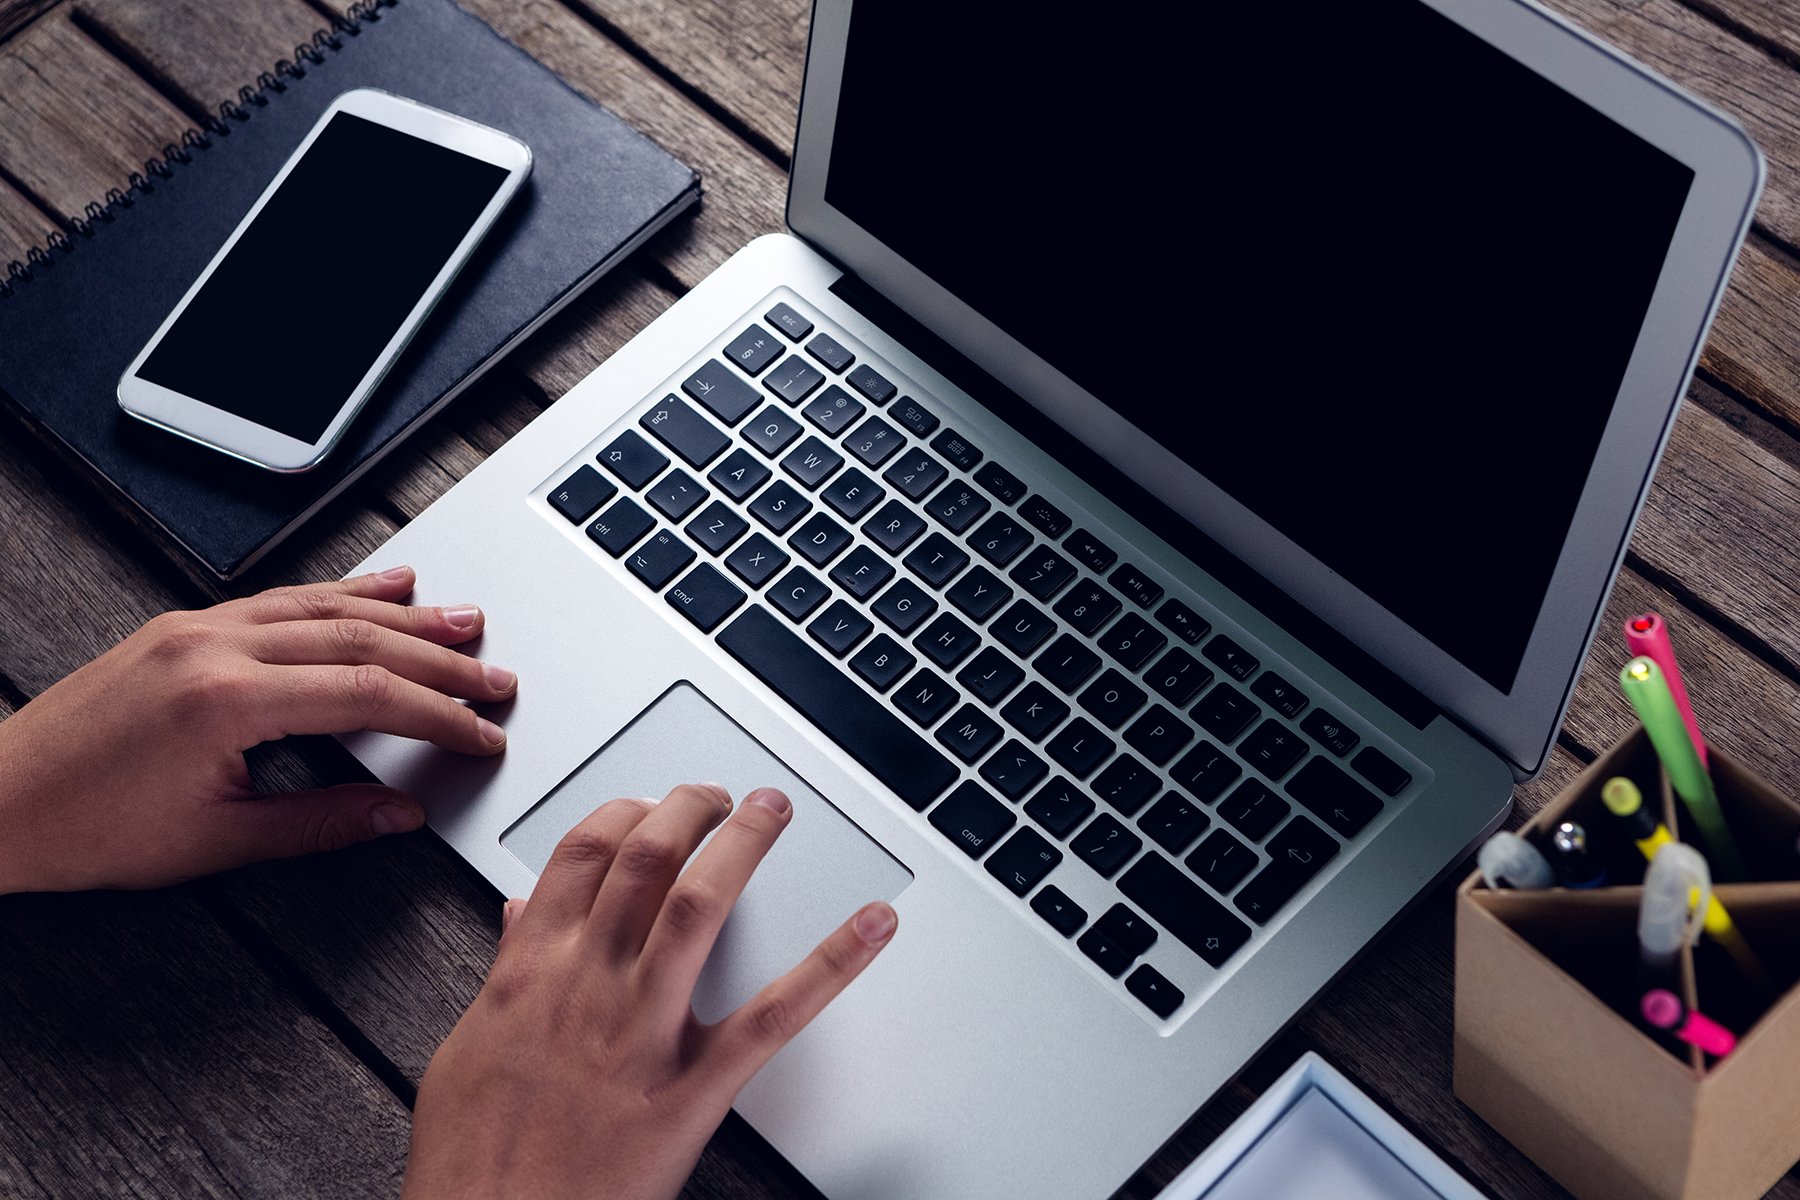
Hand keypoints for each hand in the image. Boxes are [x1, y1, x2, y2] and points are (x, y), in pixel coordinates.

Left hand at [0, 566, 513, 892]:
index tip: (482, 735)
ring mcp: (198, 627)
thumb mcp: (215, 842)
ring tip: (465, 621)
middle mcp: (215, 646)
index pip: (369, 696)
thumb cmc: (86, 828)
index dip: (440, 717)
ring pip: (326, 607)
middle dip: (441, 661)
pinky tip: (383, 586)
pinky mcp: (184, 626)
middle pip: (362, 640)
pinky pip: (282, 597)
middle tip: (497, 677)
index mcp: (226, 701)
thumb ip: (319, 822)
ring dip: (404, 614)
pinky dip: (342, 592)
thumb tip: (397, 813)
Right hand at [404, 785, 897, 1199]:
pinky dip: (831, 963)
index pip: (583, 853)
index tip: (649, 804)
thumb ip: (506, 970)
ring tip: (772, 812)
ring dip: (745, 845)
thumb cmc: (475, 1157)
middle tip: (719, 795)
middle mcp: (590, 986)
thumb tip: (522, 913)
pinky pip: (773, 1014)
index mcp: (532, 973)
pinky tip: (870, 925)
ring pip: (701, 907)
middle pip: (647, 858)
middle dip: (689, 808)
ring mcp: (645, 1032)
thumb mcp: (469, 1047)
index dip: (626, 812)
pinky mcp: (692, 1089)